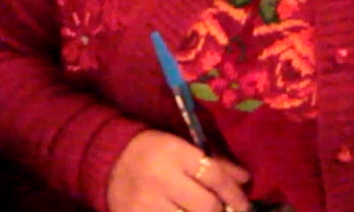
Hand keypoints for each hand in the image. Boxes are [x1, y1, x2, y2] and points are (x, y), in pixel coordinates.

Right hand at [106, 131, 252, 211]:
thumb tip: (245, 179)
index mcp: (174, 153)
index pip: (214, 176)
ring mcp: (147, 203)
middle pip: (206, 206)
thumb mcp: (181, 148)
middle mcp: (161, 178)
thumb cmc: (153, 152)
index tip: (244, 204)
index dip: (235, 194)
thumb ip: (213, 163)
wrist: (108, 160)